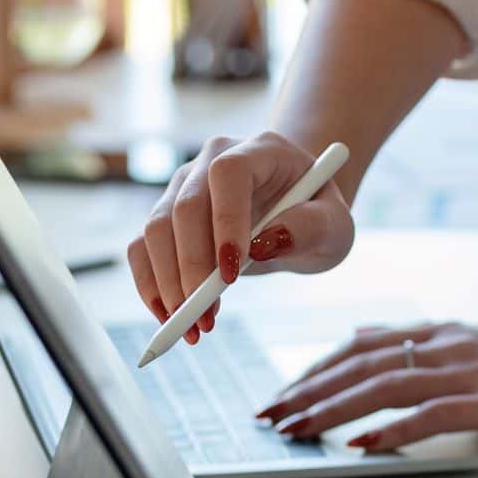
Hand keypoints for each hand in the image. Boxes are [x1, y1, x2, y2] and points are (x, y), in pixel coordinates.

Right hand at [125, 132, 353, 342]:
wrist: (296, 210)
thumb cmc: (317, 214)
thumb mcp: (335, 225)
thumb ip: (310, 228)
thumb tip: (261, 244)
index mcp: (260, 150)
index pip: (229, 174)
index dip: (225, 220)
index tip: (232, 274)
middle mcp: (213, 160)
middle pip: (185, 206)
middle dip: (191, 268)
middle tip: (207, 318)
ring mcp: (184, 185)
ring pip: (156, 229)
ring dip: (169, 284)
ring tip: (196, 327)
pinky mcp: (167, 216)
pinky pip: (142, 248)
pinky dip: (150, 286)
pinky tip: (170, 317)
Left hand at [255, 322, 477, 450]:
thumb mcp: (476, 348)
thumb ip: (426, 349)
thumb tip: (370, 345)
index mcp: (442, 333)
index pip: (362, 346)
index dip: (316, 369)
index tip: (283, 393)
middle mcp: (448, 345)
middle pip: (361, 364)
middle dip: (309, 390)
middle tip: (270, 415)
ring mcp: (471, 371)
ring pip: (385, 385)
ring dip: (334, 409)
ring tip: (298, 430)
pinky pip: (432, 414)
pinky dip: (392, 429)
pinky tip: (362, 444)